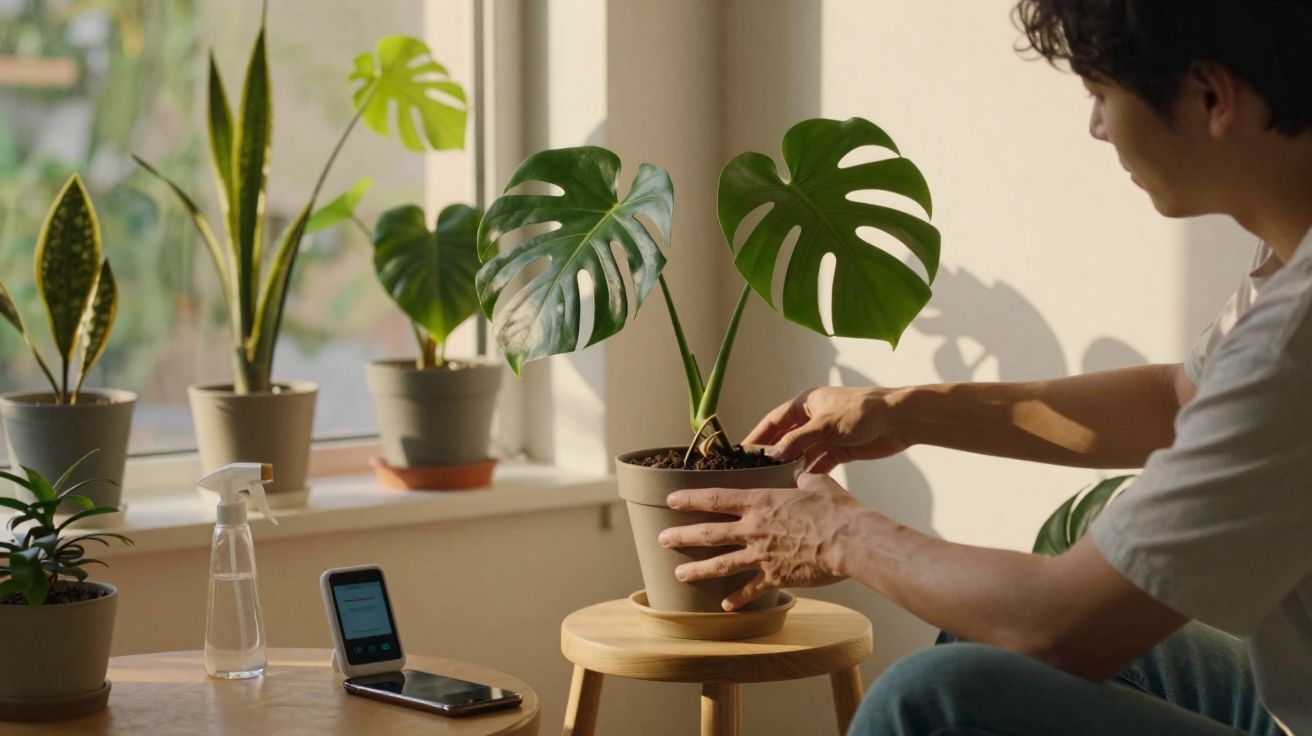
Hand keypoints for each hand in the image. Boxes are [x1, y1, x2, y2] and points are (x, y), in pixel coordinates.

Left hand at [659, 473, 864, 610]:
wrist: (850, 541)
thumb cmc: (836, 510)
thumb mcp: (817, 485)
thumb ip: (802, 481)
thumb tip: (802, 476)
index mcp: (761, 503)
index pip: (716, 498)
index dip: (691, 499)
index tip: (671, 500)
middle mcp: (754, 529)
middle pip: (710, 533)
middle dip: (682, 536)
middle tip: (662, 539)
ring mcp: (762, 556)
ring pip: (721, 564)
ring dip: (698, 570)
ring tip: (679, 574)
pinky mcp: (776, 577)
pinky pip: (751, 589)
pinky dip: (737, 599)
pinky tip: (725, 605)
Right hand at [745, 386, 908, 473]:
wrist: (899, 420)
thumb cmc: (862, 411)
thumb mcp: (825, 424)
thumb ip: (799, 440)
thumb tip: (773, 455)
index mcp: (806, 403)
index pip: (774, 421)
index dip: (757, 436)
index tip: (740, 451)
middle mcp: (813, 419)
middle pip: (786, 439)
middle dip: (771, 455)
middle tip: (752, 472)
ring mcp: (826, 435)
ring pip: (801, 453)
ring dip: (790, 467)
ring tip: (773, 484)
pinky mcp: (839, 450)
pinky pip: (818, 463)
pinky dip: (809, 473)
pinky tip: (799, 486)